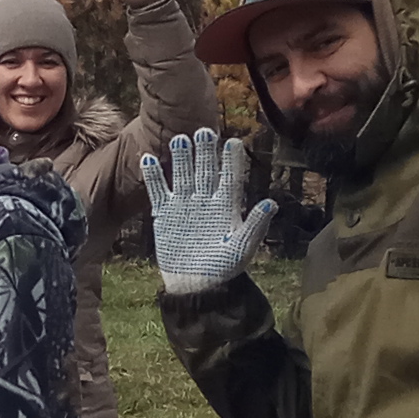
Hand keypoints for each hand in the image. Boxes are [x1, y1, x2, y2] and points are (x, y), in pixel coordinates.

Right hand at [139, 128, 276, 292]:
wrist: (196, 286)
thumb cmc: (223, 269)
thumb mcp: (242, 248)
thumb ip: (255, 225)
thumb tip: (272, 203)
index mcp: (225, 207)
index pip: (229, 179)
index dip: (231, 161)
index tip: (233, 142)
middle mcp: (205, 201)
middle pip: (205, 171)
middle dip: (205, 152)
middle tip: (204, 131)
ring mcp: (184, 205)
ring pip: (182, 175)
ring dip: (181, 158)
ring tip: (179, 140)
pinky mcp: (164, 213)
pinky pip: (157, 190)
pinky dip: (152, 176)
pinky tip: (146, 158)